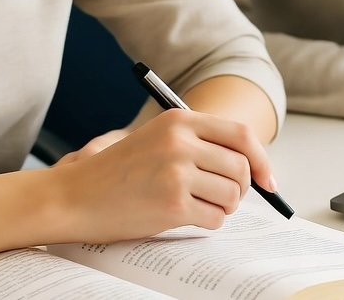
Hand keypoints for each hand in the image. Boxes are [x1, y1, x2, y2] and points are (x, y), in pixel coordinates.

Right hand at [50, 108, 273, 243]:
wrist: (76, 195)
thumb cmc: (119, 172)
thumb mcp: (157, 140)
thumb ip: (198, 144)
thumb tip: (249, 167)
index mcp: (178, 120)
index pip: (240, 134)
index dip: (260, 158)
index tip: (267, 179)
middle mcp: (181, 141)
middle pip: (241, 166)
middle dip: (241, 189)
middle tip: (225, 199)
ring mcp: (177, 172)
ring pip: (231, 195)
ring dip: (223, 207)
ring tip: (198, 206)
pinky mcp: (172, 204)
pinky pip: (215, 219)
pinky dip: (208, 223)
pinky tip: (185, 217)